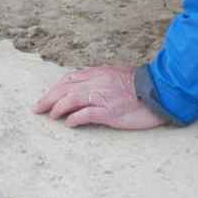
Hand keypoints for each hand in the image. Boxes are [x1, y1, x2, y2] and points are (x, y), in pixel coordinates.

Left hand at [33, 65, 166, 129]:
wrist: (160, 91)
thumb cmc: (141, 86)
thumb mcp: (117, 76)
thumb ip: (101, 80)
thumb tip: (85, 88)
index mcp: (99, 73)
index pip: (69, 79)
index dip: (55, 89)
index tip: (46, 98)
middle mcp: (97, 83)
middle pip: (65, 89)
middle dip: (48, 99)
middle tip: (37, 109)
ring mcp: (103, 97)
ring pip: (71, 100)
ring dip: (57, 108)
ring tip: (51, 116)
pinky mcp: (109, 112)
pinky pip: (86, 114)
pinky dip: (74, 119)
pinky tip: (69, 124)